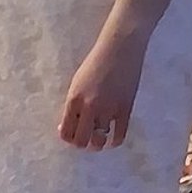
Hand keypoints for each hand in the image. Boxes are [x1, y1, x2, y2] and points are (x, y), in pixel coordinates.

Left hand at [59, 25, 145, 150]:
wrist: (120, 48)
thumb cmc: (96, 62)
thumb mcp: (78, 82)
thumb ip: (74, 103)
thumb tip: (70, 124)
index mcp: (74, 100)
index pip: (66, 132)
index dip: (67, 137)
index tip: (72, 134)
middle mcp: (89, 107)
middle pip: (81, 141)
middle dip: (81, 144)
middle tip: (85, 140)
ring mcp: (108, 109)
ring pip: (99, 140)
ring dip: (97, 144)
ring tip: (98, 140)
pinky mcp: (125, 108)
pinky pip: (119, 135)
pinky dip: (114, 141)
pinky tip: (113, 140)